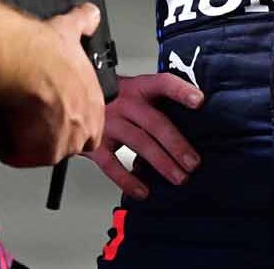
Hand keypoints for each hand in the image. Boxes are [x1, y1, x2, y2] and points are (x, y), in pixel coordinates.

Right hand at [3, 3, 106, 167]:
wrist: (24, 63)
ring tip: (17, 126)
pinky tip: (4, 136)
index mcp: (94, 101)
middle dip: (55, 135)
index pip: (92, 124)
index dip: (73, 119)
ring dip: (34, 144)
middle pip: (72, 142)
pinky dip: (14, 150)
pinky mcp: (41, 152)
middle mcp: (85, 125)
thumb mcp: (70, 30)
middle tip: (34, 121)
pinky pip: (25, 157)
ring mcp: (65, 142)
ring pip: (50, 152)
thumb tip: (90, 13)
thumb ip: (84, 22)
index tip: (56, 112)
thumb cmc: (46, 51)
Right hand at [86, 73, 203, 198]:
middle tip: (193, 163)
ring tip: (178, 177)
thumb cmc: (115, 99)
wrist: (74, 96)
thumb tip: (192, 128)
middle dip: (176, 144)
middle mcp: (125, 103)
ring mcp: (109, 122)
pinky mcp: (94, 142)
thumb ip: (158, 105)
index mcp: (139, 88)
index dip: (181, 91)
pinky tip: (142, 190)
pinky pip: (111, 163)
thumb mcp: (136, 92)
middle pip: (154, 122)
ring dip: (161, 162)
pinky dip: (127, 179)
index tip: (199, 101)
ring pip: (139, 142)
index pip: (163, 83)